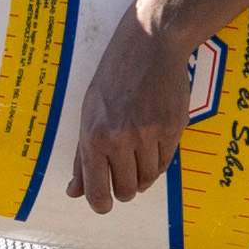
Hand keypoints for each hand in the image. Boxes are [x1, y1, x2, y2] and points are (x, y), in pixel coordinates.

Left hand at [73, 0, 197, 212]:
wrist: (151, 44)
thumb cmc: (114, 78)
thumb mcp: (89, 113)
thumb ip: (82, 157)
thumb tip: (75, 192)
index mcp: (94, 137)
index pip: (97, 191)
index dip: (101, 203)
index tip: (105, 204)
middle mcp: (120, 139)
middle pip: (126, 190)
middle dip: (124, 187)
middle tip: (124, 170)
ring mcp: (149, 134)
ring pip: (148, 179)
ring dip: (142, 173)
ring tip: (138, 151)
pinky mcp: (173, 129)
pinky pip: (165, 163)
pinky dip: (158, 160)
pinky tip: (152, 142)